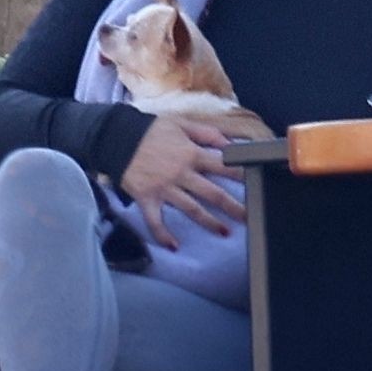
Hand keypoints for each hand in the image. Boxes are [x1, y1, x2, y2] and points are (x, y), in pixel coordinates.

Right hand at [118, 116, 247, 249]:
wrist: (114, 137)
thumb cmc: (149, 130)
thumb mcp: (180, 123)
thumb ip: (206, 133)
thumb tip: (230, 143)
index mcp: (192, 154)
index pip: (223, 165)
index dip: (241, 174)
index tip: (257, 182)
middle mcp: (181, 173)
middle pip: (213, 193)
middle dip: (233, 206)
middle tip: (249, 217)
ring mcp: (164, 188)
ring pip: (191, 208)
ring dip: (209, 222)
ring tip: (225, 232)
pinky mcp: (147, 198)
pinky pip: (155, 220)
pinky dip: (163, 234)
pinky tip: (173, 246)